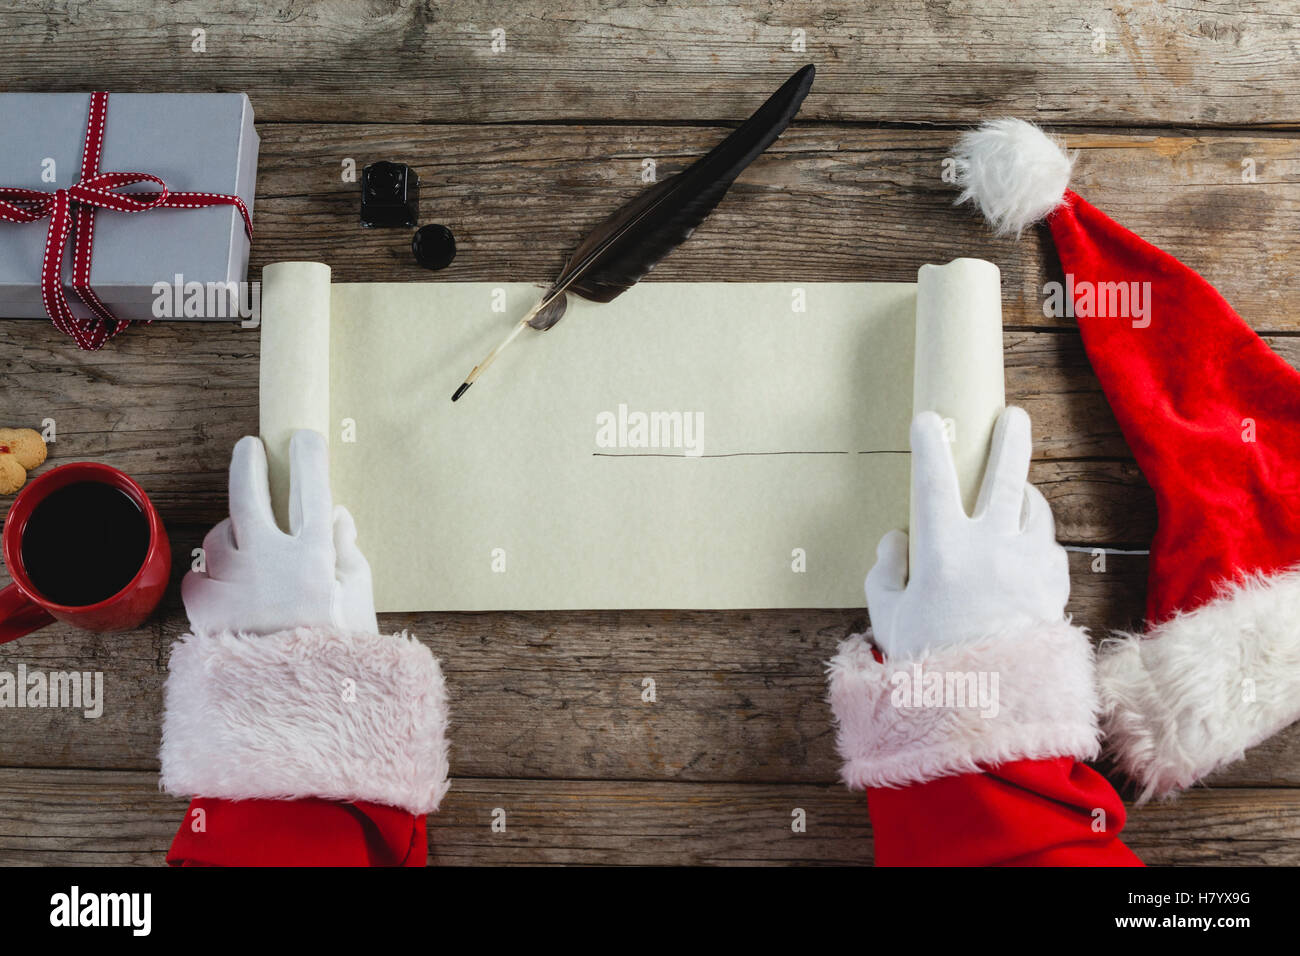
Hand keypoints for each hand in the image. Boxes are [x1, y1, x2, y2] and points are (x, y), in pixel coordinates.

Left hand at [182, 429, 377, 635]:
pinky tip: (231, 597)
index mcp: (315, 556)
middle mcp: (270, 560)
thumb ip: (346, 551)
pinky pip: (199, 576)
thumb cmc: (338, 654)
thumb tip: (336, 513)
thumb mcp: (358, 599)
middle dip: (249, 463)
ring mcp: (232, 581)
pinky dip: (212, 579)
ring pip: (220, 537)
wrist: (295, 710)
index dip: (308, 455)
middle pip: (248, 492)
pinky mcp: (203, 606)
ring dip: (233, 540)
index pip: (311, 487)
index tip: (305, 439)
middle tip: (250, 449)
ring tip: (252, 564)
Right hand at [867, 407, 1068, 658]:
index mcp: (943, 550)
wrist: (989, 702)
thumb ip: (885, 571)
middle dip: (1010, 439)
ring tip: (1017, 491)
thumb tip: (896, 538)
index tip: (928, 419)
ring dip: (1025, 494)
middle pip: (1006, 476)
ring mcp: (1028, 564)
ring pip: (1034, 509)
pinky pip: (1048, 547)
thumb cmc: (931, 662)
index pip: (933, 481)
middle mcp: (990, 547)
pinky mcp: (1053, 584)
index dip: (929, 445)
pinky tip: (1025, 547)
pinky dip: (1036, 539)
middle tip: (1013, 416)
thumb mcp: (888, 617)